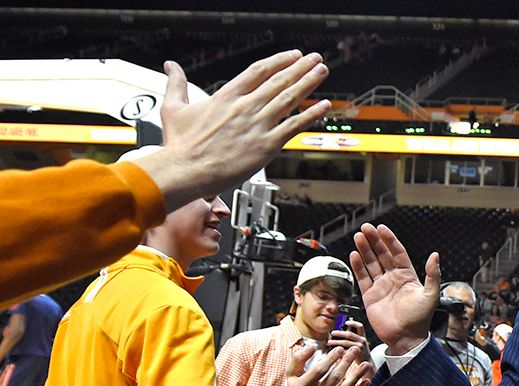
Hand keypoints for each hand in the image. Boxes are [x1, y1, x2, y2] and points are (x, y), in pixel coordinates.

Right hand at [131, 51, 331, 211]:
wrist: (186, 170)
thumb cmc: (180, 145)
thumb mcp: (174, 107)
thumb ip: (176, 83)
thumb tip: (170, 65)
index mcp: (226, 96)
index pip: (258, 71)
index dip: (279, 61)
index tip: (293, 55)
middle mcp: (245, 107)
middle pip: (279, 81)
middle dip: (300, 68)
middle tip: (315, 58)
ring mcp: (257, 125)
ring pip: (289, 99)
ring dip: (308, 83)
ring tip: (321, 71)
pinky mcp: (266, 145)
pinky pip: (294, 127)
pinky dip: (310, 115)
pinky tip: (323, 106)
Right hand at [285, 343, 373, 385]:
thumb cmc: (298, 385)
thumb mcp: (292, 373)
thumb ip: (299, 359)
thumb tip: (311, 347)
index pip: (319, 370)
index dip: (330, 358)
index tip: (339, 348)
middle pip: (334, 377)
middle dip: (346, 362)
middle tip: (355, 349)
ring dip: (357, 375)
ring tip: (366, 363)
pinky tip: (368, 381)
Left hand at [328, 320, 371, 363]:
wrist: (366, 362)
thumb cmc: (359, 351)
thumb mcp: (357, 342)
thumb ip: (350, 337)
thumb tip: (336, 332)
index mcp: (362, 336)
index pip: (360, 326)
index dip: (353, 323)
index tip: (345, 322)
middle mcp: (362, 340)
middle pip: (349, 334)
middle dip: (339, 333)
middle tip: (332, 333)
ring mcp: (360, 347)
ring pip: (345, 342)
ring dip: (336, 341)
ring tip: (329, 342)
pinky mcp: (356, 354)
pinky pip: (345, 350)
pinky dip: (338, 349)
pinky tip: (333, 350)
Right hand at [350, 223, 441, 354]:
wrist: (406, 338)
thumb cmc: (420, 319)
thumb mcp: (430, 295)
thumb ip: (432, 275)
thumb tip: (435, 255)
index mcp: (408, 276)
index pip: (397, 252)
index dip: (389, 240)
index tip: (382, 229)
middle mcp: (393, 279)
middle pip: (381, 254)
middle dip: (374, 241)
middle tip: (366, 228)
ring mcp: (381, 286)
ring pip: (371, 263)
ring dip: (364, 250)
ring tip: (358, 237)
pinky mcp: (370, 296)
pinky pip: (362, 277)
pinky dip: (358, 266)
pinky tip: (354, 254)